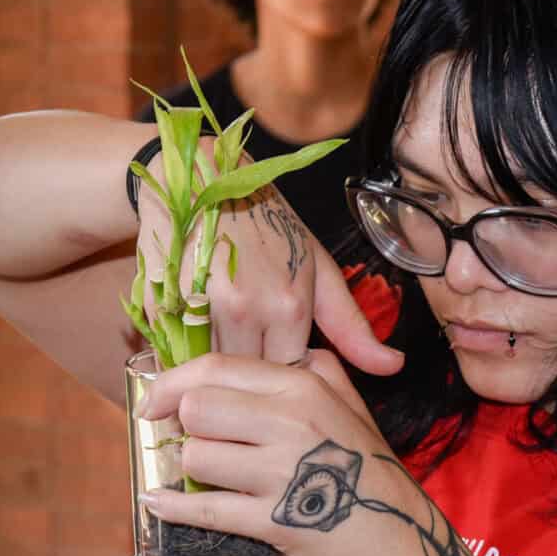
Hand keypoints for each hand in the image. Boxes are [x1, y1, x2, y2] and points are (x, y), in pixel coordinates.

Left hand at [135, 349, 424, 555]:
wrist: (395, 531)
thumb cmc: (365, 463)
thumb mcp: (347, 400)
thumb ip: (309, 365)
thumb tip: (258, 351)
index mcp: (302, 386)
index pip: (217, 368)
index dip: (173, 382)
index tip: (155, 399)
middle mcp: (290, 422)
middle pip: (197, 408)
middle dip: (185, 425)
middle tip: (193, 437)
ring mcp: (280, 472)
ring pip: (196, 456)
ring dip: (192, 467)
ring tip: (209, 472)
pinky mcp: (271, 520)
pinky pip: (204, 509)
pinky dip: (173, 507)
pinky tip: (158, 501)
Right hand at [137, 146, 403, 373]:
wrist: (205, 178)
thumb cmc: (271, 228)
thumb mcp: (320, 271)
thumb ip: (352, 328)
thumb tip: (395, 367)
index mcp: (289, 307)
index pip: (288, 374)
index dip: (282, 365)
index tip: (277, 346)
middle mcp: (246, 311)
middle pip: (247, 377)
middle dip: (249, 368)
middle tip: (247, 339)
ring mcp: (200, 307)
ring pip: (211, 368)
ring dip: (215, 359)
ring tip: (221, 326)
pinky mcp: (162, 303)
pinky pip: (173, 350)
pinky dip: (181, 345)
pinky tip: (194, 316)